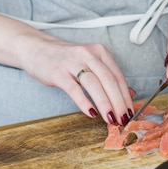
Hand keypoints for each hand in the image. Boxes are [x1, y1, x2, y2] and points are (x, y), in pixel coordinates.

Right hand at [0, 8, 134, 124]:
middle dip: (119, 102)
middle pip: (109, 80)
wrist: (37, 49)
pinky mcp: (58, 72)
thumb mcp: (91, 63)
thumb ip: (109, 77)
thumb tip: (131, 93)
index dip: (126, 96)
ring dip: (105, 104)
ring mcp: (72, 62)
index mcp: (100, 52)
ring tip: (111, 119)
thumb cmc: (67, 59)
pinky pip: (74, 89)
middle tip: (124, 119)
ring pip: (94, 84)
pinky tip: (91, 113)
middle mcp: (88, 55)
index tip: (131, 112)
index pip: (118, 76)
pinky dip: (84, 102)